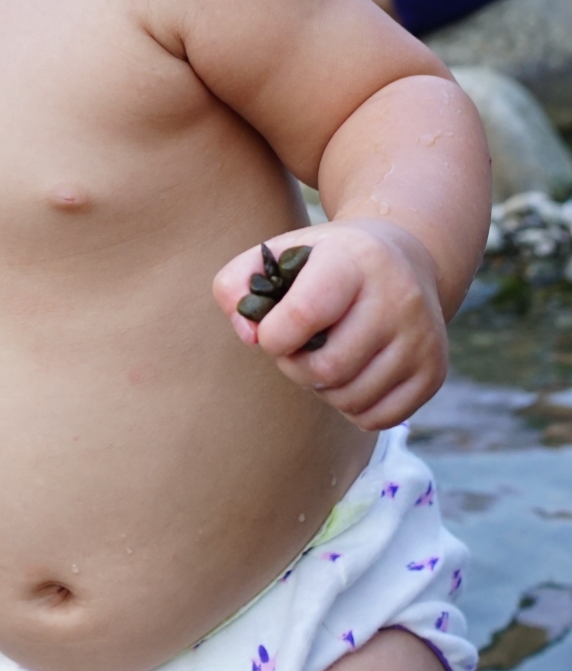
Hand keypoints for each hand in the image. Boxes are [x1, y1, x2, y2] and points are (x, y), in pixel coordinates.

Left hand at [213, 219, 447, 430]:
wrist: (405, 257)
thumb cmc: (327, 261)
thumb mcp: (281, 252)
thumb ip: (238, 284)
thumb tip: (249, 337)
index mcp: (354, 261)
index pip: (304, 314)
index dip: (273, 335)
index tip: (269, 332)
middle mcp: (398, 298)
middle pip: (327, 367)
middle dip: (295, 366)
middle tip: (294, 348)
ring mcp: (422, 338)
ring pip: (350, 398)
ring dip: (321, 388)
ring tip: (323, 356)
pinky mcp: (434, 373)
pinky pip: (377, 418)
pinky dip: (350, 407)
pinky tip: (349, 373)